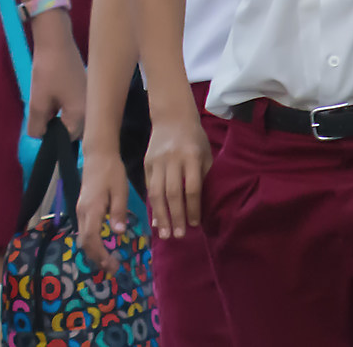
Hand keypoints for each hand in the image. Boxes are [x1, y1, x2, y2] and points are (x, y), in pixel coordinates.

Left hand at [22, 11, 87, 138]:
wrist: (55, 40)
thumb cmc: (48, 71)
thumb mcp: (37, 101)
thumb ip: (37, 125)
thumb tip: (39, 137)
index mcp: (82, 114)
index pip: (67, 138)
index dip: (51, 137)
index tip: (39, 127)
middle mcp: (91, 108)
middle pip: (71, 128)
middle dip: (54, 124)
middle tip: (40, 112)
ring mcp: (89, 97)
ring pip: (71, 115)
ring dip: (56, 113)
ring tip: (44, 99)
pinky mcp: (85, 87)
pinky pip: (73, 104)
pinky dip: (61, 103)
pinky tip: (50, 92)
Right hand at [74, 151, 131, 271]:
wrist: (98, 155)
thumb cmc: (111, 171)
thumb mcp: (120, 191)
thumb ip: (118, 212)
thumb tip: (118, 233)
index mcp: (91, 209)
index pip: (91, 238)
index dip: (100, 254)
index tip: (112, 264)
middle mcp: (82, 212)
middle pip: (84, 241)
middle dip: (96, 257)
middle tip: (112, 268)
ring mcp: (80, 210)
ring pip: (83, 237)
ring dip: (94, 251)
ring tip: (109, 260)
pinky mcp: (83, 208)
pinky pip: (85, 230)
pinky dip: (92, 242)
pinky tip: (103, 245)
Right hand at [144, 109, 212, 240]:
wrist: (172, 117)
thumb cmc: (195, 138)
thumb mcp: (205, 154)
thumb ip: (203, 177)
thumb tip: (198, 206)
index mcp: (191, 157)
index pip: (192, 188)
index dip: (194, 208)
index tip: (196, 224)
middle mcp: (172, 159)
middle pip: (173, 193)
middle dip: (176, 216)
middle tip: (179, 236)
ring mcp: (157, 161)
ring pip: (157, 192)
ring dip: (161, 215)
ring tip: (164, 234)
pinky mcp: (147, 163)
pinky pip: (149, 187)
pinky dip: (152, 205)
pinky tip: (156, 219)